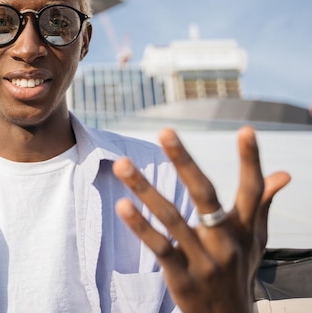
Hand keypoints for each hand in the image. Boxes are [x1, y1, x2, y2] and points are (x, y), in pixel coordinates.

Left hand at [113, 126, 290, 312]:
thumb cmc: (239, 270)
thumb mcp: (255, 240)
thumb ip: (262, 204)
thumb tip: (283, 174)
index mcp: (244, 229)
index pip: (252, 190)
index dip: (251, 161)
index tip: (246, 129)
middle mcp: (225, 241)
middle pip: (205, 196)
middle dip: (185, 162)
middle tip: (165, 132)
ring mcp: (203, 259)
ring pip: (172, 218)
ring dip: (145, 189)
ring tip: (122, 164)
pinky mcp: (182, 276)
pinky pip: (159, 247)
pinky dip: (140, 227)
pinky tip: (123, 206)